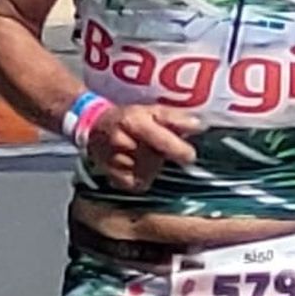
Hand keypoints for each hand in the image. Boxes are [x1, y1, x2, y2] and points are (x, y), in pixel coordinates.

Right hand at [85, 104, 204, 192]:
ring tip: (144, 155)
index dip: (177, 149)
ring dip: (152, 167)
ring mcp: (115, 161)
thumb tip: (200, 126)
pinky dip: (142, 178)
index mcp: (134, 121)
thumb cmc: (128, 117)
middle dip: (162, 155)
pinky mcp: (112, 177)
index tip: (190, 156)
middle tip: (160, 149)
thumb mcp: (152, 110)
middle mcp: (122, 142)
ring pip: (147, 173)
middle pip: (155, 159)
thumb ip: (176, 118)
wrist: (94, 126)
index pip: (160, 139)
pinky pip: (137, 184)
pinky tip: (137, 166)